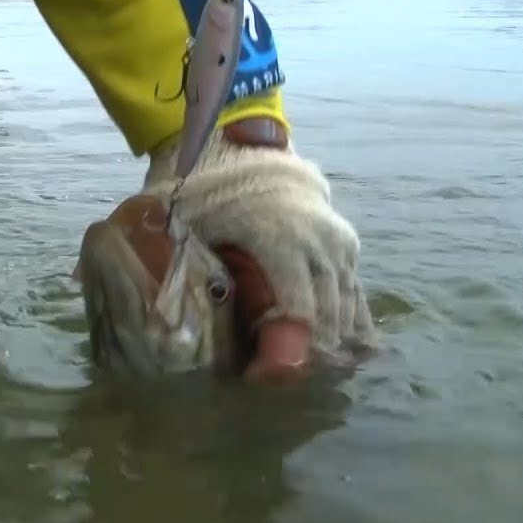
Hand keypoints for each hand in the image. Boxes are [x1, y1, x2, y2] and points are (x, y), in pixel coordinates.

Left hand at [142, 128, 376, 381]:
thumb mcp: (185, 228)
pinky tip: (331, 354)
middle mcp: (322, 243)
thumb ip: (183, 273)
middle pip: (328, 323)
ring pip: (347, 314)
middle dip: (301, 359)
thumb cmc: (206, 189)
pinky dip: (343, 327)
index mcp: (283, 239)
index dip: (280, 358)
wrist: (239, 145)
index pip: (299, 316)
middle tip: (267, 377)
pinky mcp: (347, 246)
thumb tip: (168, 331)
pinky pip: (355, 296)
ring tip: (291, 367)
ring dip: (323, 347)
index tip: (254, 376)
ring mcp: (341, 244)